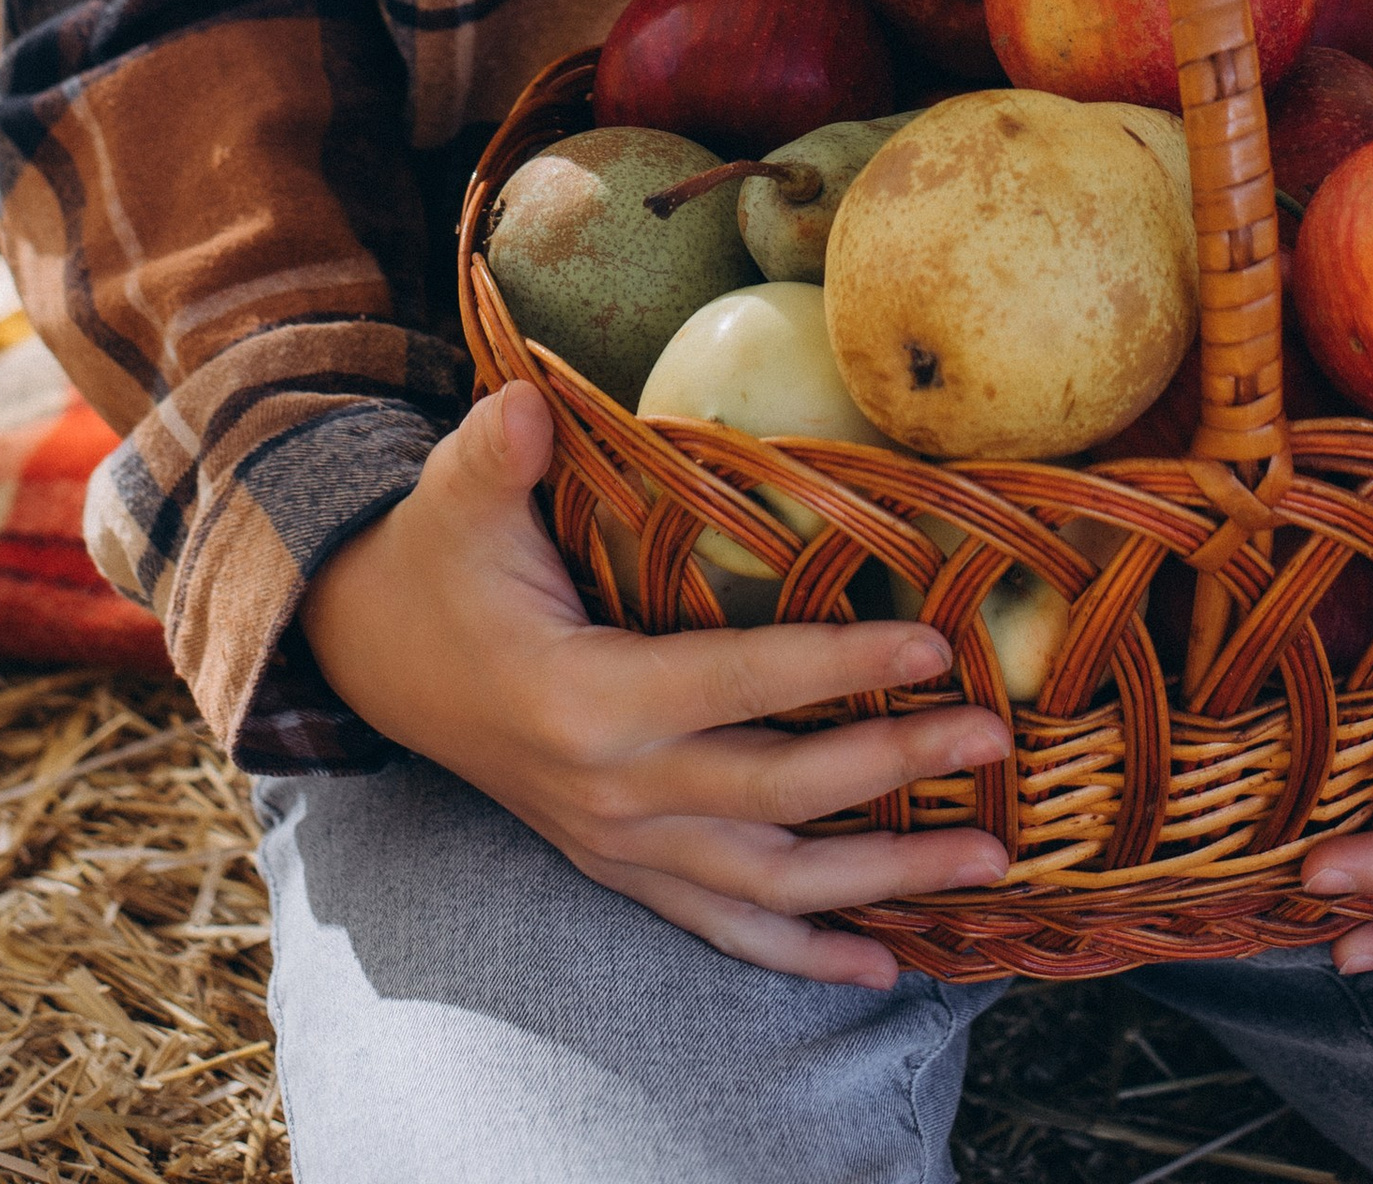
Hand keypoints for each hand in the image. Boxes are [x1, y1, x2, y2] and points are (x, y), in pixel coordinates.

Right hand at [298, 377, 1009, 986]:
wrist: (379, 658)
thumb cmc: (442, 562)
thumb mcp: (456, 497)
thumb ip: (498, 454)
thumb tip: (526, 401)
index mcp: (587, 701)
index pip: (738, 683)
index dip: (836, 666)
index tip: (931, 646)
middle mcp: (614, 793)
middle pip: (778, 793)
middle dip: (894, 769)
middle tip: (994, 739)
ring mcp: (621, 845)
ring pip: (771, 886)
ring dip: (884, 884)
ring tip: (986, 863)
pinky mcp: (624, 868)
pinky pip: (725, 930)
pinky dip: (805, 957)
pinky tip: (882, 970)